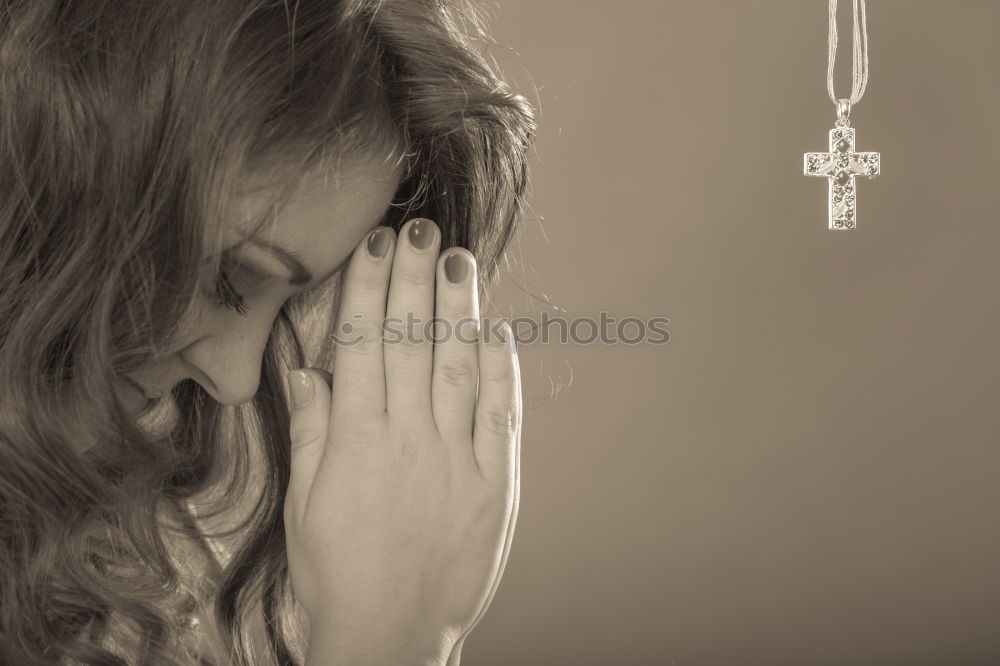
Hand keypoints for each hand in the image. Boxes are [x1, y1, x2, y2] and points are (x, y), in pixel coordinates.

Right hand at [284, 218, 521, 664]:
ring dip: (458, 308)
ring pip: (457, 366)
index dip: (367, 289)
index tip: (374, 245)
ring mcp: (456, 460)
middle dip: (414, 278)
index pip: (361, 345)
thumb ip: (311, 430)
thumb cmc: (337, 572)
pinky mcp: (496, 485)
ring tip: (458, 259)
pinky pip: (501, 414)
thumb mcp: (305, 503)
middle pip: (409, 343)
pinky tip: (498, 328)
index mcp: (354, 440)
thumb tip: (308, 369)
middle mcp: (407, 439)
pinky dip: (502, 368)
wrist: (391, 636)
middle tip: (419, 226)